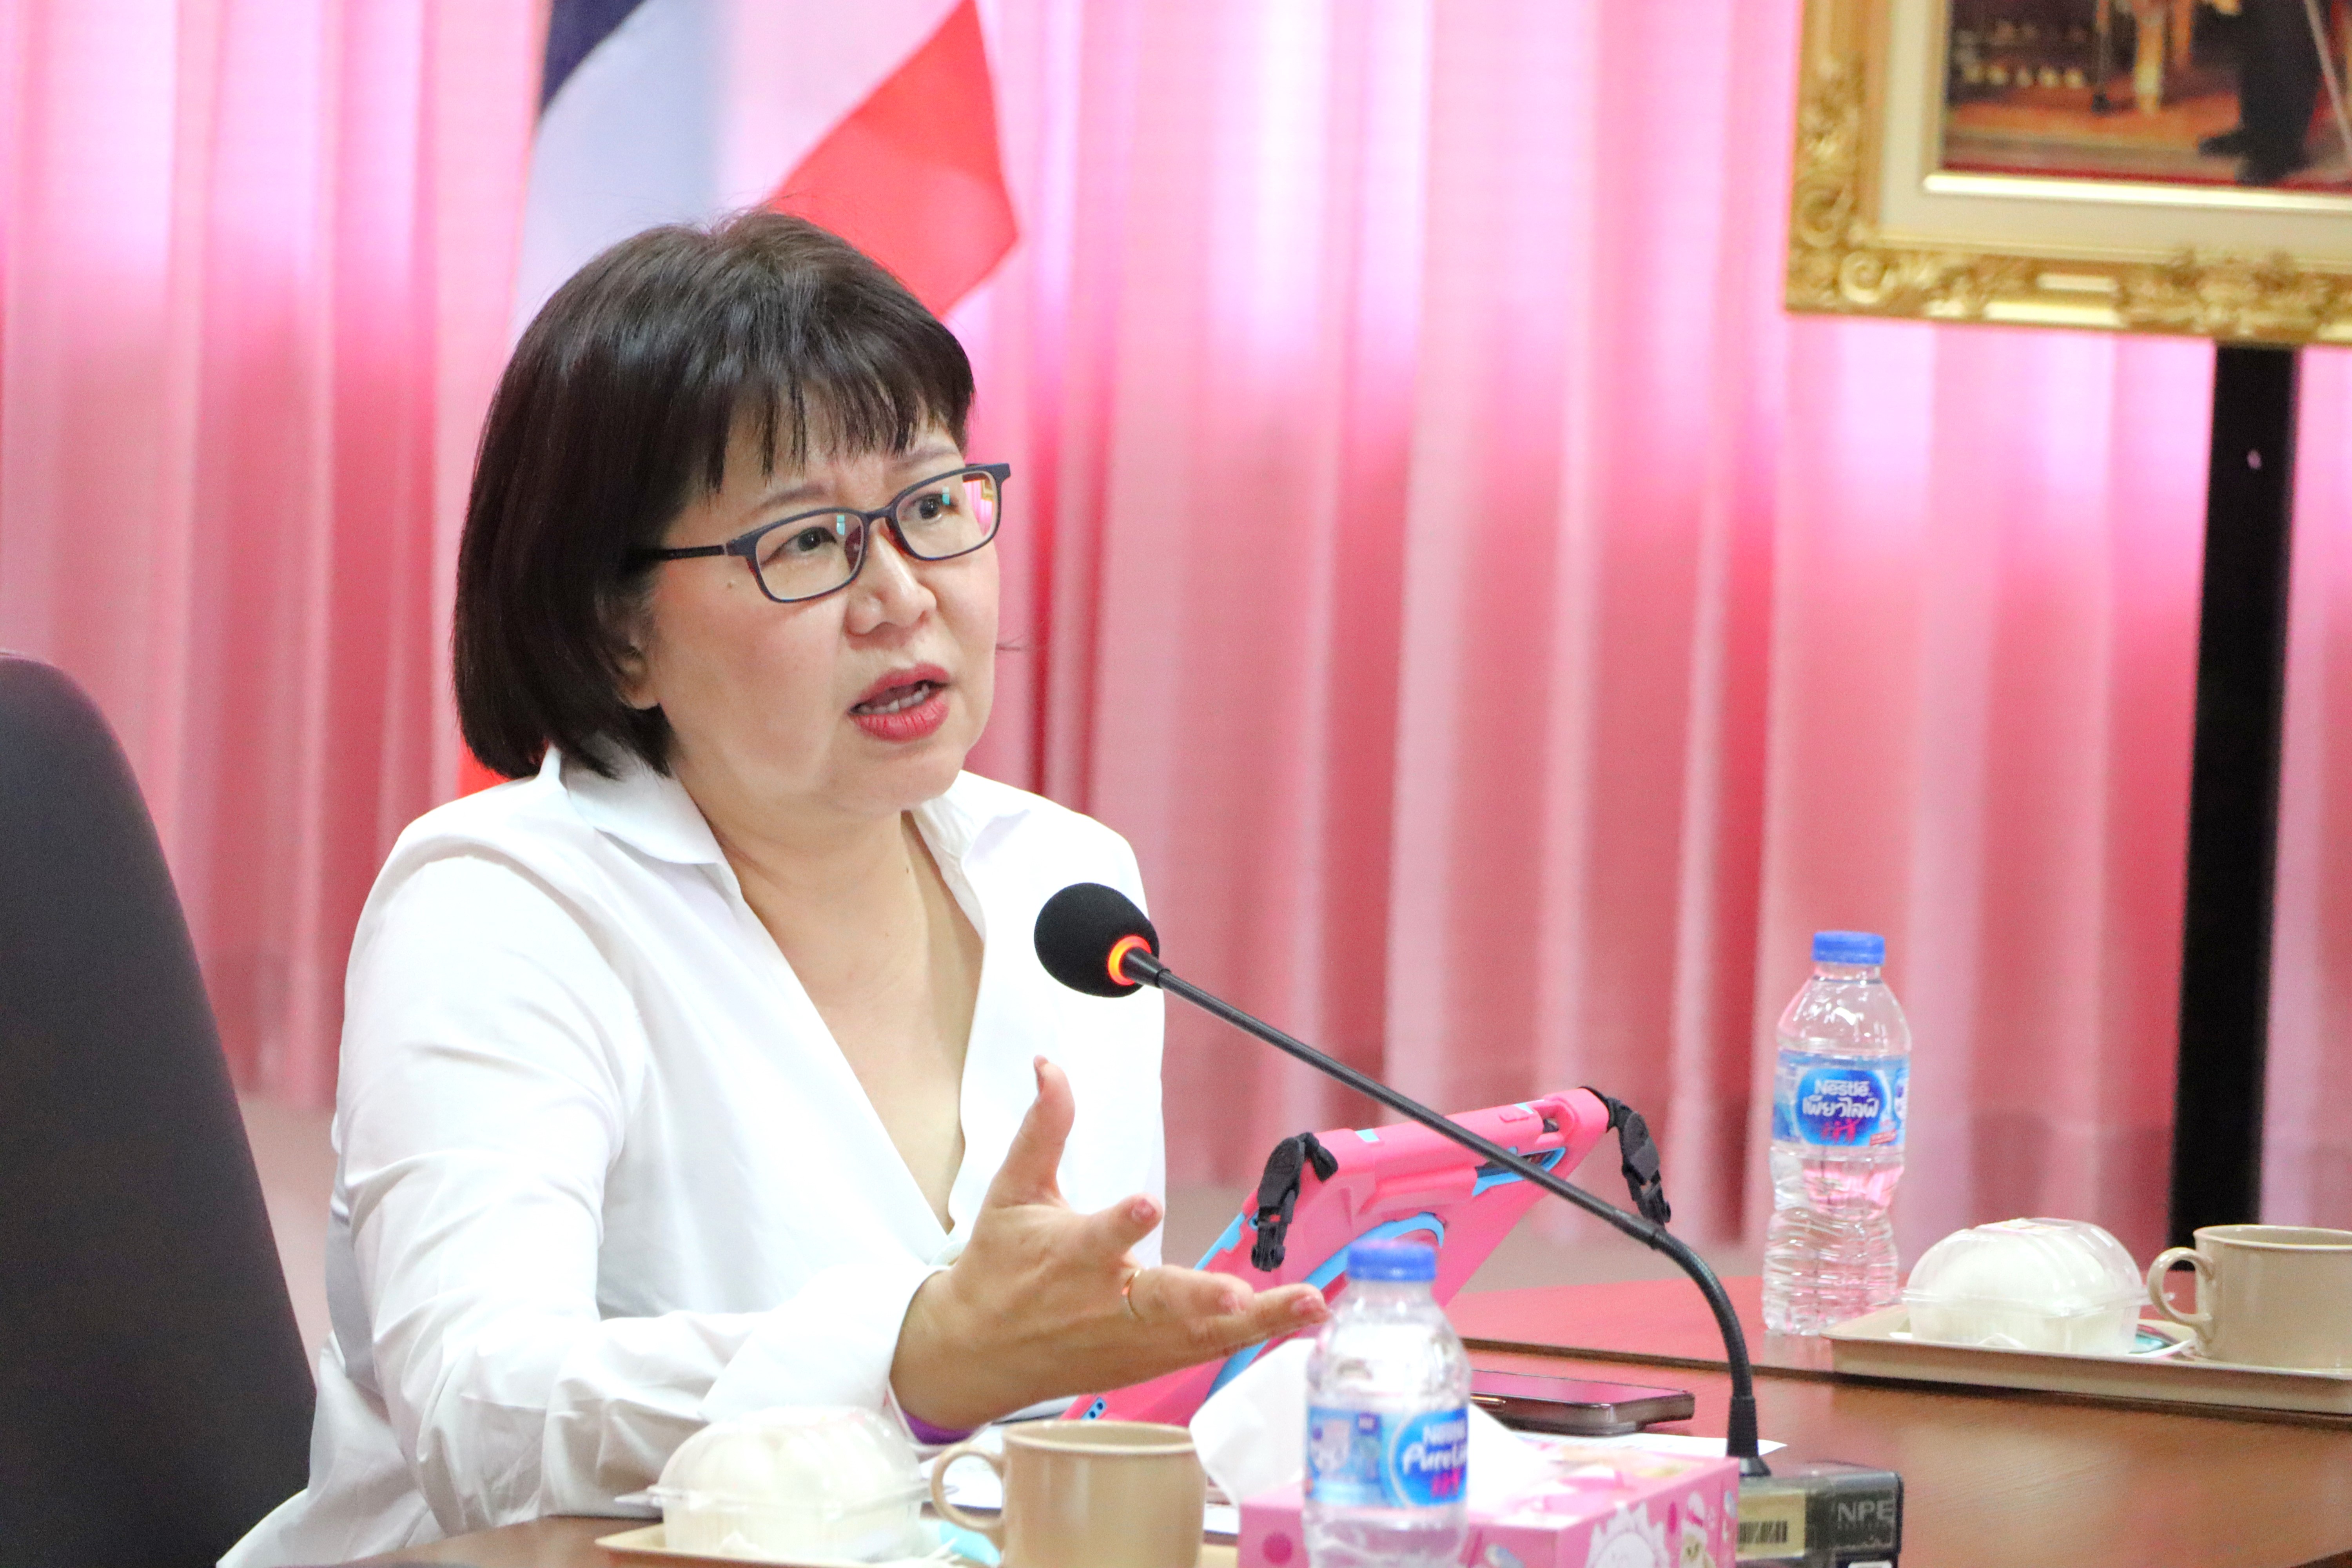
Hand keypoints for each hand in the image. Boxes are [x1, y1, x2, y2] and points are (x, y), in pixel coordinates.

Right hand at [890, 1057, 1328, 1429]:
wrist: (976, 1354)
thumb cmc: (998, 1267)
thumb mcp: (1014, 1192)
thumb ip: (1044, 1129)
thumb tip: (1051, 1066)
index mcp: (1070, 1256)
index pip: (1098, 1237)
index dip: (1122, 1222)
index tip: (1147, 1205)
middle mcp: (1105, 1303)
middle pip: (1160, 1303)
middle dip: (1202, 1299)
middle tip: (1241, 1295)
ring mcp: (1131, 1341)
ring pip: (1198, 1336)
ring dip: (1259, 1323)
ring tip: (1313, 1305)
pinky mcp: (1147, 1363)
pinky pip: (1206, 1352)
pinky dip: (1253, 1339)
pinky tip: (1300, 1323)